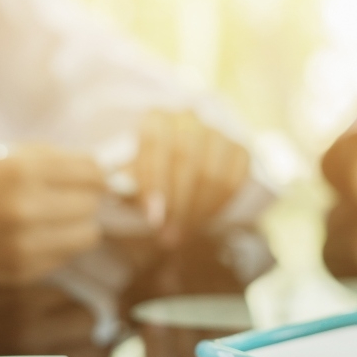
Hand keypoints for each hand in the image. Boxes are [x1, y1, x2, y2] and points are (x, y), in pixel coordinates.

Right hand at [0, 144, 104, 285]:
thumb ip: (49, 158)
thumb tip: (100, 170)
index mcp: (20, 168)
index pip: (93, 172)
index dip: (93, 174)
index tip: (84, 178)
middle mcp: (26, 206)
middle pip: (93, 203)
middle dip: (82, 199)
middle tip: (60, 199)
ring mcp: (24, 244)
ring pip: (88, 234)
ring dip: (76, 226)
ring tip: (50, 220)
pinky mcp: (21, 272)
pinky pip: (65, 257)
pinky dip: (57, 247)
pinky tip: (32, 239)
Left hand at [133, 110, 249, 245]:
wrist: (180, 163)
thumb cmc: (149, 173)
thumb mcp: (131, 175)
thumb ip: (126, 184)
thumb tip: (118, 194)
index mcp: (157, 119)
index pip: (156, 144)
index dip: (155, 183)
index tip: (153, 217)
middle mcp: (189, 120)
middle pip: (187, 161)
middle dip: (177, 205)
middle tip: (167, 237)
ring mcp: (218, 134)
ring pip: (213, 174)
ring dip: (197, 211)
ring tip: (183, 234)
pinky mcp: (239, 149)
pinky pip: (234, 180)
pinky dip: (218, 206)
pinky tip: (203, 222)